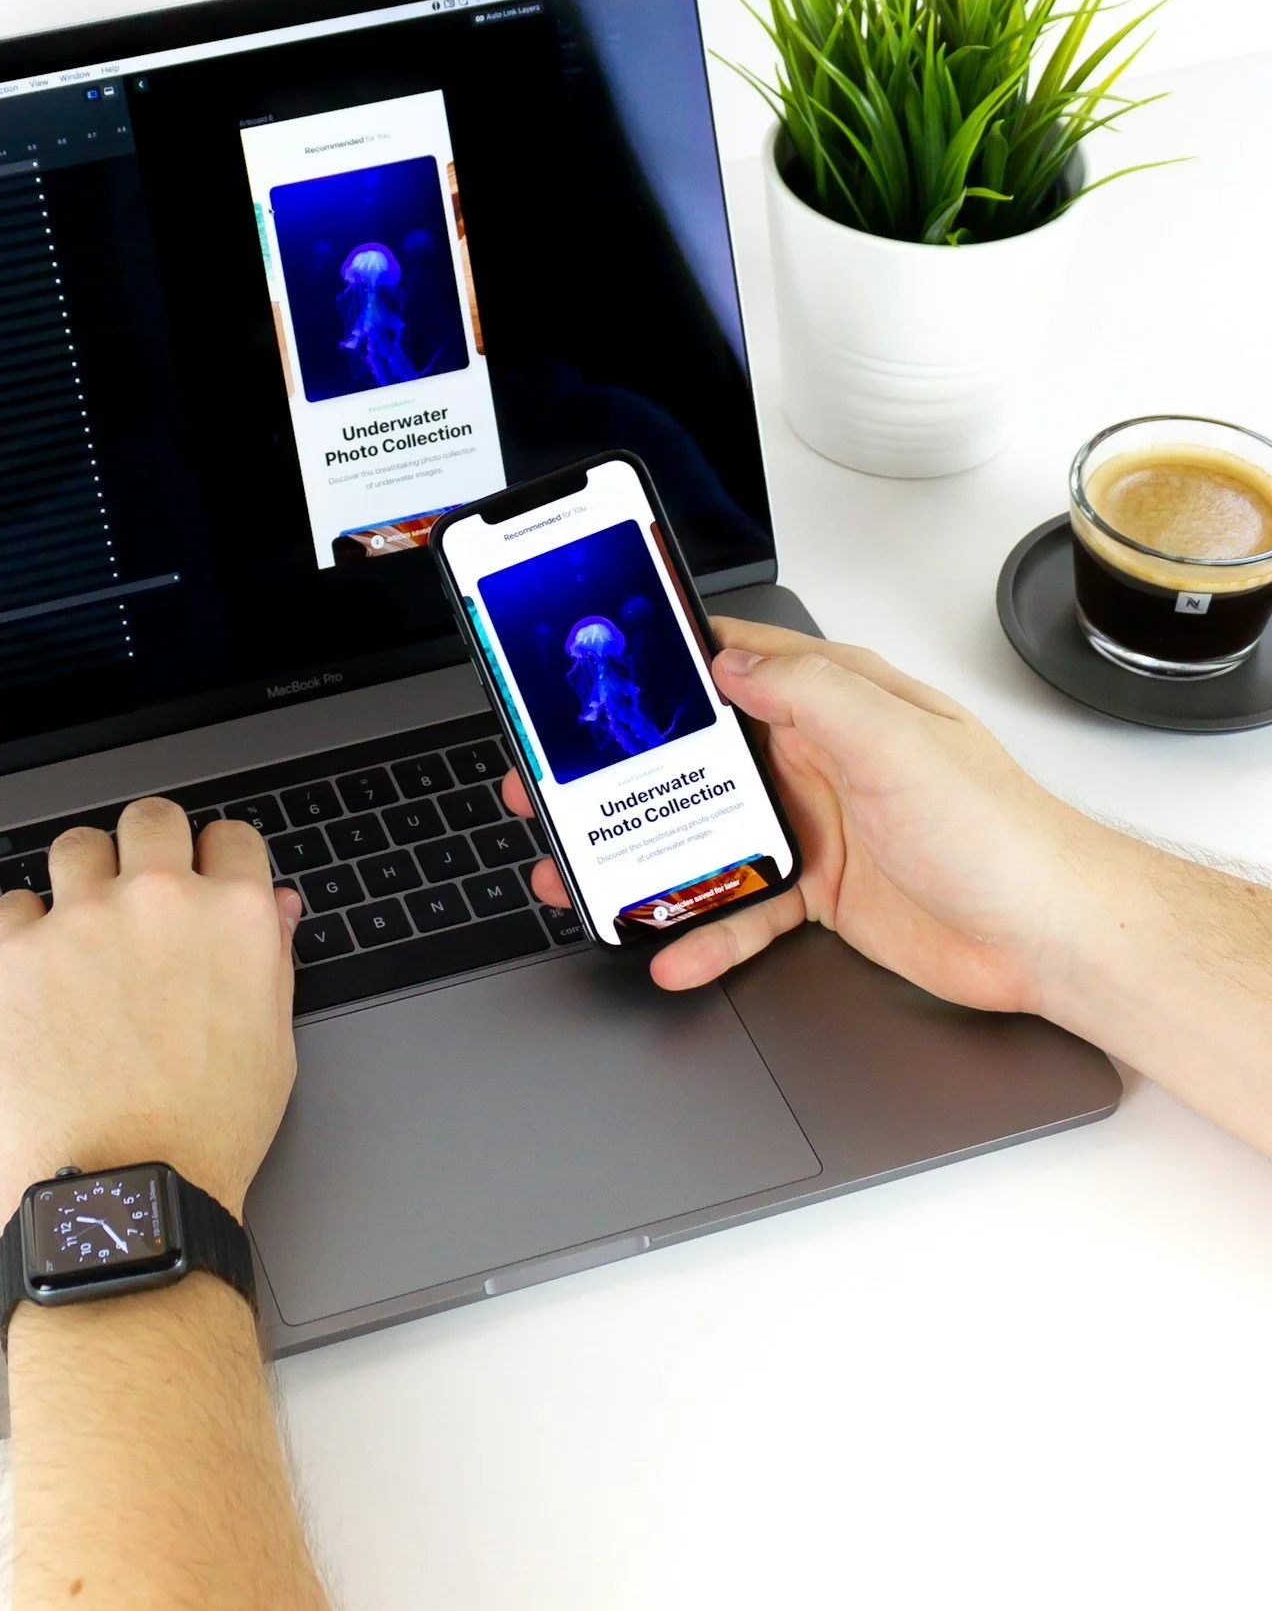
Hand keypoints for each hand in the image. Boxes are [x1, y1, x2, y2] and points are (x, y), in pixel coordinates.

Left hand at [0, 800, 303, 1222]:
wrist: (125, 1190)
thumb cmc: (204, 1134)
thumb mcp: (271, 1044)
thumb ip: (271, 960)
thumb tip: (275, 907)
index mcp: (235, 919)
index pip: (230, 838)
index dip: (215, 862)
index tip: (200, 882)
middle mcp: (160, 903)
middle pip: (151, 820)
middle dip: (148, 847)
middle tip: (138, 891)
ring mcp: (84, 921)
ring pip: (76, 845)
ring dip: (82, 877)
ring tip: (82, 928)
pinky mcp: (17, 954)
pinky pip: (13, 904)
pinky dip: (24, 928)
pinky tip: (40, 969)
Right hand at [505, 617, 1096, 1011]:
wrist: (1054, 937)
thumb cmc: (1001, 832)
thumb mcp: (897, 743)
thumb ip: (809, 695)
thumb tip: (730, 662)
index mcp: (840, 703)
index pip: (735, 661)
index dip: (664, 661)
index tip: (596, 670)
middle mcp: (822, 756)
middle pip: (701, 755)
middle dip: (625, 771)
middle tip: (556, 784)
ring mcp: (818, 824)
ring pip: (707, 832)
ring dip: (646, 857)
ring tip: (584, 875)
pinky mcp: (823, 891)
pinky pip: (744, 908)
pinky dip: (704, 931)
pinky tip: (671, 950)